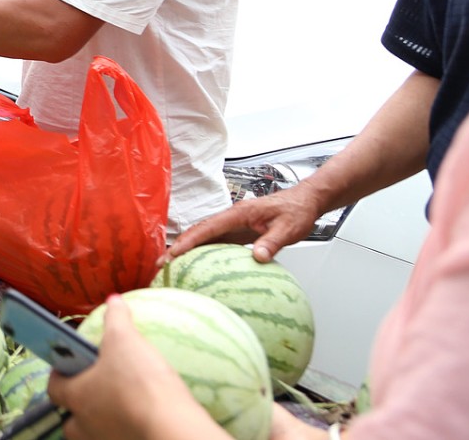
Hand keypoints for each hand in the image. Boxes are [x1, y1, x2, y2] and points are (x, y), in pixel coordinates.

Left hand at [49, 294, 210, 439]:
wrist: (172, 428)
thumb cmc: (139, 382)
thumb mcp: (126, 340)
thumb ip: (117, 319)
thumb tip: (113, 300)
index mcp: (77, 397)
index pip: (54, 388)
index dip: (58, 376)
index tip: (67, 366)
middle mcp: (85, 426)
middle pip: (71, 421)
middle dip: (77, 408)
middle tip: (94, 392)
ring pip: (94, 435)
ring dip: (101, 423)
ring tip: (119, 409)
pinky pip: (122, 438)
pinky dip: (127, 431)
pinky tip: (144, 420)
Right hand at [165, 184, 322, 262]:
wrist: (305, 201)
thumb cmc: (296, 211)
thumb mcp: (288, 228)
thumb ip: (272, 242)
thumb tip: (257, 258)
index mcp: (239, 213)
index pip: (208, 228)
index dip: (189, 241)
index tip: (173, 254)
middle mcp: (232, 218)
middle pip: (199, 232)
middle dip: (179, 247)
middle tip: (163, 264)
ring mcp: (234, 224)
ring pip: (205, 236)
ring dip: (188, 250)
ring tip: (173, 266)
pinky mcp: (239, 231)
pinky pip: (216, 241)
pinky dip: (203, 252)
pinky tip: (198, 265)